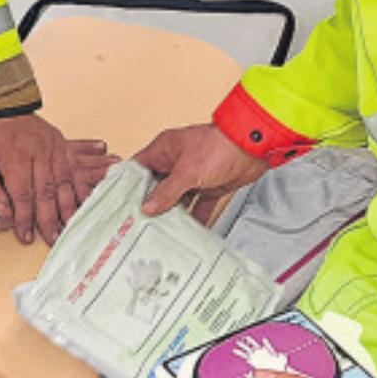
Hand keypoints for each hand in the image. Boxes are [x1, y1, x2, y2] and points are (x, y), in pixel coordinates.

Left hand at [0, 114, 114, 244]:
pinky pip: (77, 163)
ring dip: (70, 204)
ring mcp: (52, 146)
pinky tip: (95, 187)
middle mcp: (38, 152)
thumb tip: (6, 213)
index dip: (25, 219)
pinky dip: (87, 177)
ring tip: (73, 222)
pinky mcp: (59, 142)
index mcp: (15, 157)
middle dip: (51, 219)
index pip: (23, 196)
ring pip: (65, 181)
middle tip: (54, 237)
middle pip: (47, 193)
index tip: (26, 236)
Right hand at [136, 124, 267, 218]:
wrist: (254, 147)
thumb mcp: (187, 172)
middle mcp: (177, 162)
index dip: (129, 185)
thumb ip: (167, 192)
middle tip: (140, 223)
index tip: (122, 204)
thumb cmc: (220, 146)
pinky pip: (199, 205)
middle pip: (157, 187)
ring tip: (162, 230)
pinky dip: (196, 217)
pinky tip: (191, 230)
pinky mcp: (210, 185)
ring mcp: (193, 174)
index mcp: (165, 150)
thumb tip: (148, 206)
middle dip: (151, 205)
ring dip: (173, 213)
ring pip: (177, 198)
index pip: (139, 168)